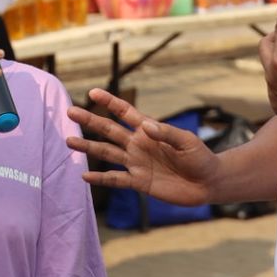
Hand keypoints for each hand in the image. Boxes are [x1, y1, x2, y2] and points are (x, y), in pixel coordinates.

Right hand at [65, 88, 219, 205]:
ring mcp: (136, 163)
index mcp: (148, 130)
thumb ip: (167, 133)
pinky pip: (116, 179)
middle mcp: (138, 144)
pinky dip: (101, 178)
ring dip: (88, 147)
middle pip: (109, 130)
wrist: (207, 183)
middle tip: (70, 112)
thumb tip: (145, 127)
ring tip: (69, 142)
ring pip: (107, 153)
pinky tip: (85, 176)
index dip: (109, 102)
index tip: (92, 93)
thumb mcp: (187, 141)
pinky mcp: (139, 182)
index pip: (125, 112)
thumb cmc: (200, 157)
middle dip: (90, 120)